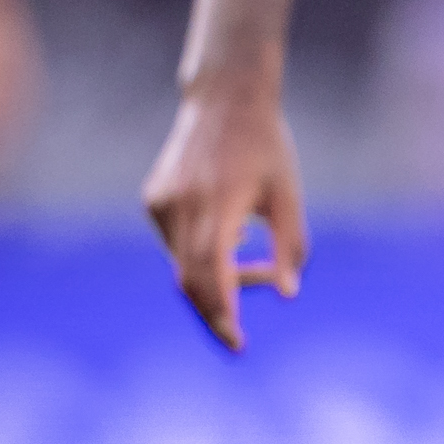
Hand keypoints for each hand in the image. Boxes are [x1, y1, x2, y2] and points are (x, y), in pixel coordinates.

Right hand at [142, 71, 308, 349]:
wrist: (225, 100)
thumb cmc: (267, 147)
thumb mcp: (288, 195)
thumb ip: (291, 245)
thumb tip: (290, 293)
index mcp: (220, 204)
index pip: (213, 274)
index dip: (224, 313)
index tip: (238, 343)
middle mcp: (182, 205)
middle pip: (190, 280)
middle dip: (215, 312)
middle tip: (238, 338)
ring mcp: (161, 203)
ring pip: (182, 264)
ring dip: (214, 279)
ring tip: (254, 259)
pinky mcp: (153, 200)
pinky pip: (175, 244)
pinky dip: (199, 256)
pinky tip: (231, 235)